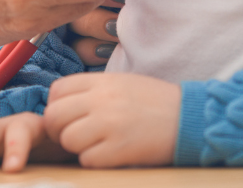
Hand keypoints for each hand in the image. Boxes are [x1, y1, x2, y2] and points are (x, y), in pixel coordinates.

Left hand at [42, 73, 178, 167]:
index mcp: (102, 81)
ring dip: (76, 147)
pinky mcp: (119, 149)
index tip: (67, 117)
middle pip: (54, 116)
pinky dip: (94, 160)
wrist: (189, 118)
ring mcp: (110, 124)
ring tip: (95, 145)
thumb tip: (62, 106)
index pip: (56, 91)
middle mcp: (102, 100)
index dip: (56, 107)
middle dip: (58, 130)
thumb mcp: (122, 83)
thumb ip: (92, 91)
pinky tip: (109, 154)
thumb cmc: (156, 102)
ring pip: (67, 139)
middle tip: (74, 136)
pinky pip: (87, 159)